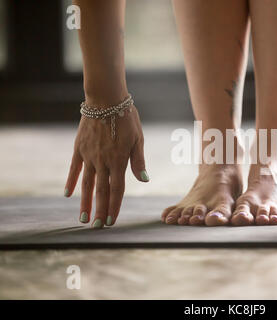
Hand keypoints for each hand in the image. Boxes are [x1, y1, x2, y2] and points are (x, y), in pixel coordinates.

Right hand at [64, 105, 147, 227]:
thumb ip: (138, 161)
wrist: (106, 99)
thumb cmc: (126, 119)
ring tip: (83, 218)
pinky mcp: (79, 148)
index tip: (112, 221)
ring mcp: (88, 155)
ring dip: (85, 202)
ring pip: (86, 184)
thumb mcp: (138, 139)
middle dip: (100, 210)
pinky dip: (71, 182)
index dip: (114, 206)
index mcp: (119, 160)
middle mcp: (102, 161)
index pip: (117, 189)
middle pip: (101, 191)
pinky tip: (68, 194)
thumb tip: (144, 181)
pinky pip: (74, 169)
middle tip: (97, 227)